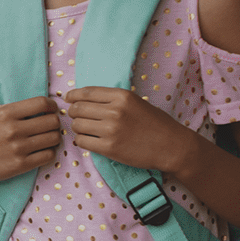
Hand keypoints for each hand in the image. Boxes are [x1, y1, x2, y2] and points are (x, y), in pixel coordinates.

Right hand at [0, 95, 60, 184]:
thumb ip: (6, 101)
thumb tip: (24, 88)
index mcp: (6, 113)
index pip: (42, 103)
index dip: (51, 106)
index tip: (51, 110)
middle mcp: (12, 129)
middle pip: (52, 121)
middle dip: (54, 123)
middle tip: (49, 126)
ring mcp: (17, 148)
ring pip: (53, 138)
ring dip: (53, 138)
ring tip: (46, 138)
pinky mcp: (20, 165)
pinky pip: (48, 155)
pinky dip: (48, 152)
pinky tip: (41, 151)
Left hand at [67, 86, 193, 173]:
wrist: (171, 146)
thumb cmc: (154, 123)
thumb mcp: (135, 102)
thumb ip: (112, 100)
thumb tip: (82, 99)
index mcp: (122, 96)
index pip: (86, 92)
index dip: (73, 95)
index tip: (68, 98)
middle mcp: (115, 111)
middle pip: (78, 109)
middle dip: (74, 112)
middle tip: (77, 117)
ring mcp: (111, 130)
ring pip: (77, 125)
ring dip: (78, 128)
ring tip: (86, 130)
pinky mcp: (108, 148)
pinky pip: (81, 141)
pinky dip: (82, 141)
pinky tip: (90, 140)